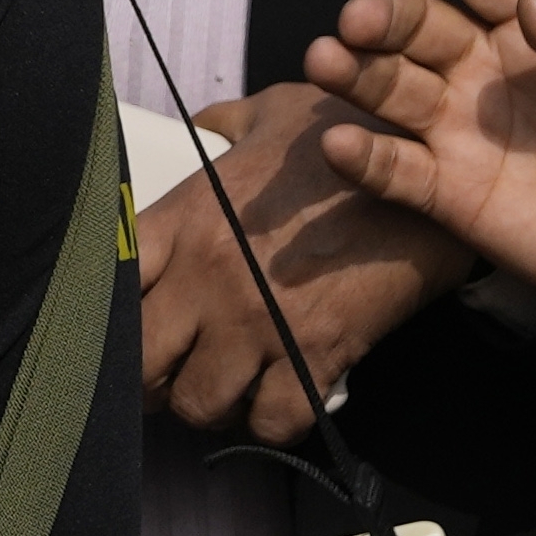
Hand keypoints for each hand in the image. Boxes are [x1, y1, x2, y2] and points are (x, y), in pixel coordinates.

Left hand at [136, 79, 474, 444]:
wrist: (431, 168)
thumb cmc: (348, 134)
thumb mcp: (273, 113)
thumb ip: (225, 124)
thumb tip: (203, 124)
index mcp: (185, 219)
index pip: (107, 284)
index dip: (104, 313)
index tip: (122, 322)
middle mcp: (209, 277)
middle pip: (138, 360)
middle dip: (147, 376)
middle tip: (169, 369)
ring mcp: (260, 321)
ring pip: (199, 403)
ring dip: (207, 404)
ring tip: (222, 385)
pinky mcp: (318, 355)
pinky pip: (274, 422)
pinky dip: (270, 422)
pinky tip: (274, 396)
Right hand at [308, 0, 535, 379]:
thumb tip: (531, 5)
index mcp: (529, 34)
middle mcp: (478, 72)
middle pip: (417, 27)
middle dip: (382, 15)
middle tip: (358, 18)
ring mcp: (455, 130)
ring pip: (389, 87)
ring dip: (353, 72)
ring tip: (325, 60)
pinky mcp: (443, 190)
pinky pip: (391, 168)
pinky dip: (360, 157)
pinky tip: (341, 145)